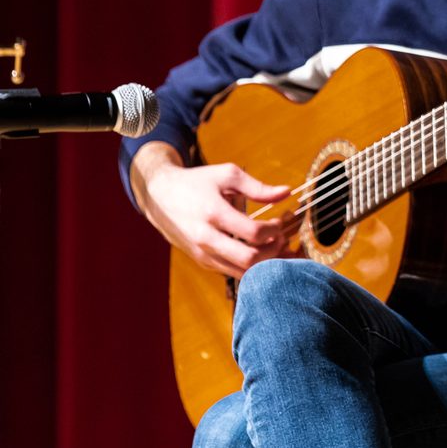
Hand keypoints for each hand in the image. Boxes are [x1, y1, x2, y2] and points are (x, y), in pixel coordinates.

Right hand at [135, 144, 289, 278]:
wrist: (159, 196)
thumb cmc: (197, 182)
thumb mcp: (227, 175)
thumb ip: (258, 187)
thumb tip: (287, 193)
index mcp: (213, 213)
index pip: (254, 233)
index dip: (275, 229)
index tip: (280, 220)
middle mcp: (206, 238)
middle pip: (249, 259)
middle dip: (274, 250)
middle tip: (281, 237)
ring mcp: (202, 253)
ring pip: (242, 272)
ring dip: (265, 262)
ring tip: (275, 245)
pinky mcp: (202, 261)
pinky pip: (232, 272)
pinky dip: (252, 268)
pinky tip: (262, 253)